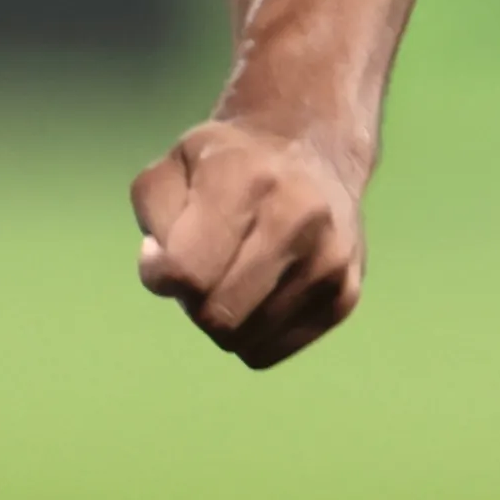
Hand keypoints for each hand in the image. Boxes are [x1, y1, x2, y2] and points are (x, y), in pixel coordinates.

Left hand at [131, 115, 369, 368]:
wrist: (312, 149)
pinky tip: (256, 293)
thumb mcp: (172, 164)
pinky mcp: (344, 295)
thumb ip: (156, 220)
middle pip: (217, 315)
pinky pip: (270, 350)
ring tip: (231, 276)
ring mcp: (328, 261)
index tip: (163, 255)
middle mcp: (297, 219)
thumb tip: (168, 278)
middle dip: (192, 301)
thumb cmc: (226, 162)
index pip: (188, 271)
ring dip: (222, 319)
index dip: (161, 274)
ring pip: (243, 340)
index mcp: (246, 178)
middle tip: (199, 271)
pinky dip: (250, 333)